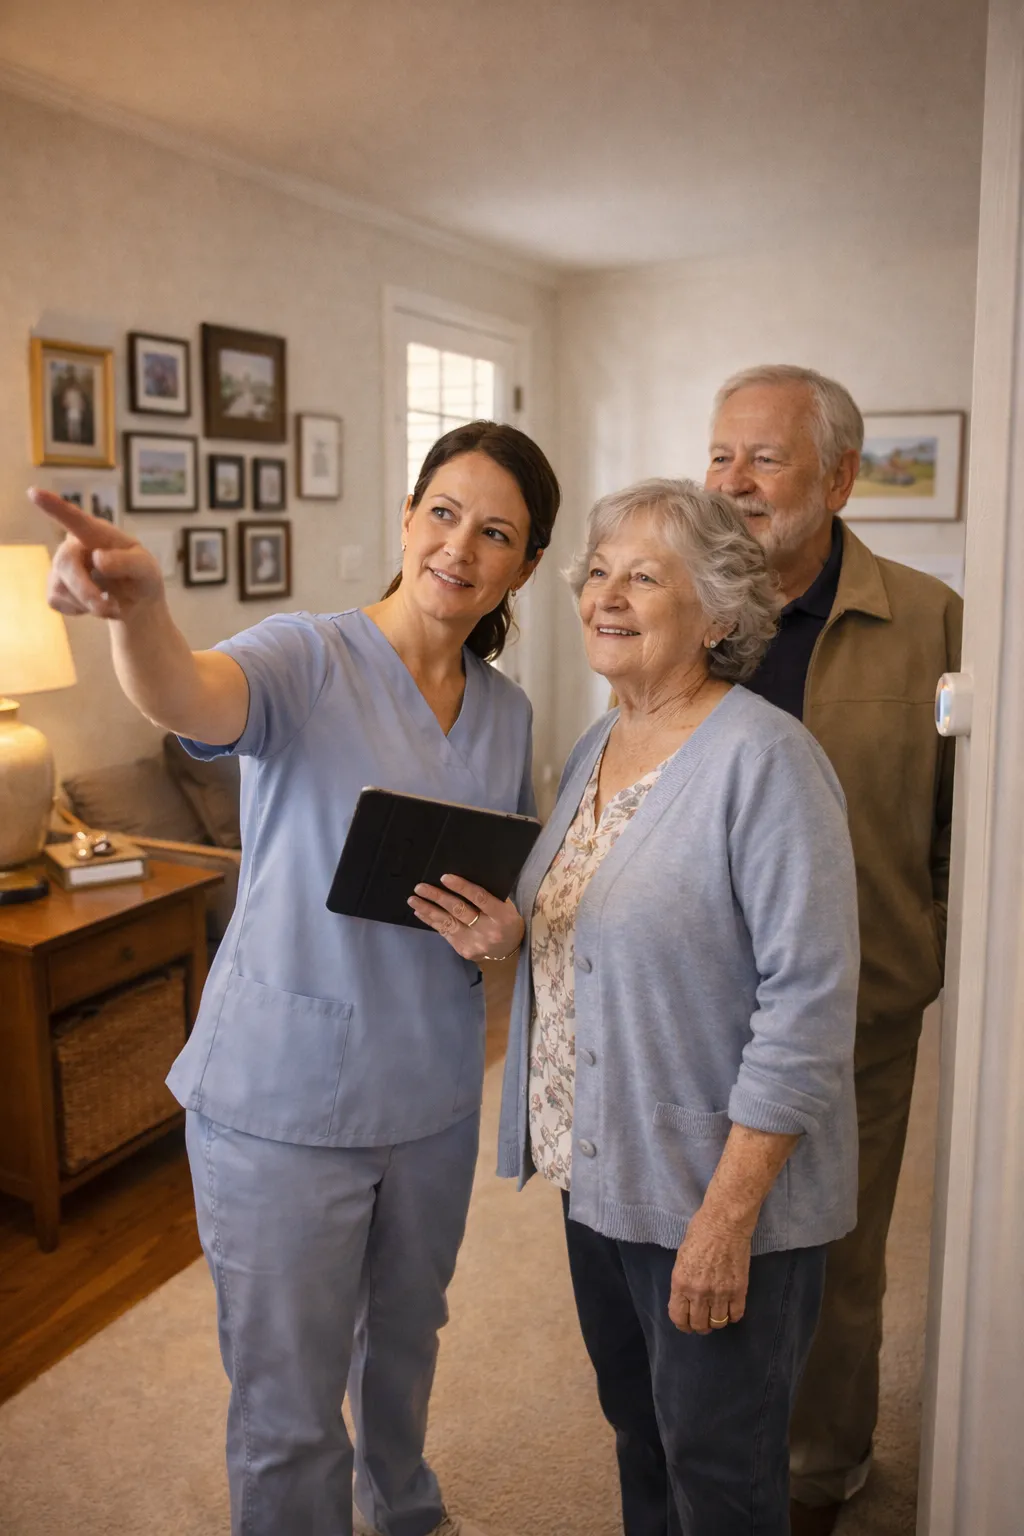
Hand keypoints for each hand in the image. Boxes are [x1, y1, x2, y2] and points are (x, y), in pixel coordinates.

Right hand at [29, 488, 164, 620]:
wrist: (135, 603)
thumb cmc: (141, 577)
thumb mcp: (146, 570)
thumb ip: (128, 563)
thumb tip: (98, 559)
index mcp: (98, 534)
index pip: (76, 519)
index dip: (55, 507)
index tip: (34, 493)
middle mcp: (75, 545)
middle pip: (66, 563)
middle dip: (87, 591)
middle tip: (110, 609)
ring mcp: (61, 566)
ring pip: (61, 586)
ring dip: (89, 604)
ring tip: (111, 605)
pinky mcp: (55, 587)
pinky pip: (58, 601)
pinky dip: (79, 610)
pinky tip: (93, 604)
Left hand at [408, 873, 524, 960]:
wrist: (510, 950)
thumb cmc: (506, 920)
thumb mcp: (505, 906)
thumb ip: (488, 895)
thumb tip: (460, 878)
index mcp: (501, 915)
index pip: (480, 898)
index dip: (461, 887)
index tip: (444, 877)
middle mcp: (488, 930)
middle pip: (459, 910)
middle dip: (437, 897)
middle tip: (420, 887)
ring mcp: (475, 942)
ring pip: (448, 923)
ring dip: (428, 909)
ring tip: (413, 899)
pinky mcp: (464, 950)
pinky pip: (445, 933)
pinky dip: (431, 921)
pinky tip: (421, 912)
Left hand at [668, 1207, 752, 1333]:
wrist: (725, 1222)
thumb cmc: (700, 1233)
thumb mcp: (682, 1258)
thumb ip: (683, 1281)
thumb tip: (686, 1298)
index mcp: (680, 1283)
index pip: (678, 1317)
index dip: (682, 1324)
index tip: (686, 1324)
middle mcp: (699, 1292)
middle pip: (699, 1324)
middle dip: (699, 1326)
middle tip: (702, 1321)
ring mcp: (720, 1293)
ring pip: (718, 1322)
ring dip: (716, 1322)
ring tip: (716, 1314)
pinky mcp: (739, 1290)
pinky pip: (736, 1314)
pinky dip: (732, 1315)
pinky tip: (730, 1308)